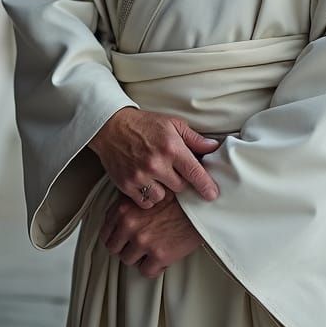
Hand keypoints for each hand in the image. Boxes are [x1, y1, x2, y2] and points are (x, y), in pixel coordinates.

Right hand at [88, 107, 219, 208]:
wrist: (111, 127)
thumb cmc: (145, 124)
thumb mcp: (172, 124)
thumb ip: (194, 139)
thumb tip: (214, 147)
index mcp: (171, 147)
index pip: (194, 172)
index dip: (206, 186)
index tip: (213, 195)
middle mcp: (156, 163)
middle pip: (180, 187)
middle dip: (179, 181)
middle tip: (172, 170)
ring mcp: (140, 176)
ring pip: (163, 197)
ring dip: (163, 190)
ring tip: (157, 176)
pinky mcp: (127, 185)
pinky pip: (146, 202)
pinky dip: (148, 196)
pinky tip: (146, 183)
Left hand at [99, 192, 203, 278]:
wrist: (202, 202)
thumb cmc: (179, 194)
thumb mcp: (148, 190)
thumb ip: (131, 202)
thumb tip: (119, 215)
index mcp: (124, 208)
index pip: (106, 231)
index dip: (116, 236)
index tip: (124, 238)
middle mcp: (129, 225)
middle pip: (114, 248)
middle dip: (125, 247)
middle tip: (138, 244)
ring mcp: (143, 241)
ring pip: (128, 261)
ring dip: (139, 257)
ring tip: (153, 248)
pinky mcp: (159, 256)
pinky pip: (146, 272)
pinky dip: (154, 267)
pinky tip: (162, 257)